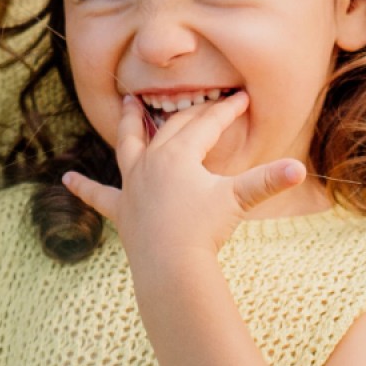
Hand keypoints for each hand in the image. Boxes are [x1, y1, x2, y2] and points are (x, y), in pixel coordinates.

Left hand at [61, 91, 305, 273]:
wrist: (171, 267)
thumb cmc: (203, 232)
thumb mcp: (236, 201)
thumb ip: (267, 182)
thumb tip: (300, 168)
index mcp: (178, 154)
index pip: (205, 124)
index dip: (226, 110)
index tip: (242, 98)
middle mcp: (150, 162)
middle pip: (170, 129)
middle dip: (188, 113)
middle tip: (201, 101)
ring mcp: (133, 186)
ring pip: (128, 145)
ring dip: (128, 124)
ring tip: (126, 103)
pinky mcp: (121, 212)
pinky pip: (99, 197)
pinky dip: (83, 189)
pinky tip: (64, 180)